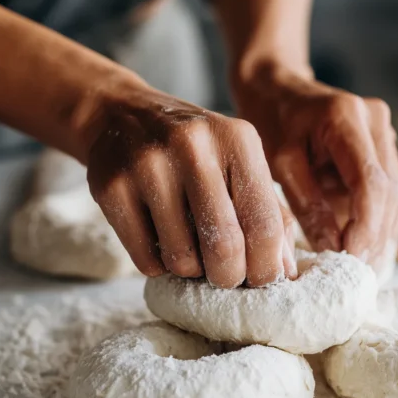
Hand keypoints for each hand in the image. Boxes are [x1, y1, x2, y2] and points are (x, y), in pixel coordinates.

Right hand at [82, 83, 296, 286]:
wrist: (123, 116)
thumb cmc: (197, 152)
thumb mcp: (239, 164)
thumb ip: (270, 213)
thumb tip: (286, 272)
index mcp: (237, 139)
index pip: (264, 223)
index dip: (267, 267)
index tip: (262, 282)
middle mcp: (193, 146)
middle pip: (225, 246)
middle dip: (229, 277)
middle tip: (224, 276)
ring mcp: (148, 165)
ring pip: (182, 258)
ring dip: (190, 270)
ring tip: (189, 248)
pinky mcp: (112, 187)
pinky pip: (145, 259)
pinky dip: (158, 266)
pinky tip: (159, 241)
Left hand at [233, 67, 397, 266]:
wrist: (278, 90)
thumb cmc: (273, 123)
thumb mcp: (280, 163)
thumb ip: (307, 204)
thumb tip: (333, 248)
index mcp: (346, 117)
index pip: (371, 181)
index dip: (366, 226)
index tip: (352, 259)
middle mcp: (376, 120)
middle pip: (390, 191)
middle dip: (375, 236)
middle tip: (356, 272)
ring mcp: (386, 132)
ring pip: (397, 195)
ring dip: (381, 234)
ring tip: (362, 267)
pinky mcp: (386, 148)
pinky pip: (391, 192)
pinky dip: (380, 221)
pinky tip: (365, 247)